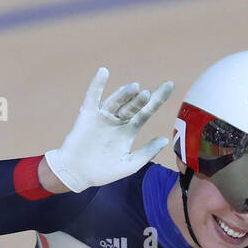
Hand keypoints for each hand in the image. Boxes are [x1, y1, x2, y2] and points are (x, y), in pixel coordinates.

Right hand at [44, 67, 173, 191]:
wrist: (77, 174)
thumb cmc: (103, 172)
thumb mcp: (129, 164)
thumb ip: (146, 152)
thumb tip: (165, 140)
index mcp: (129, 130)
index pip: (146, 112)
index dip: (158, 100)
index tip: (170, 85)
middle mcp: (118, 120)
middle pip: (133, 105)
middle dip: (141, 99)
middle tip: (148, 94)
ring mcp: (103, 116)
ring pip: (117, 101)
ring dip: (125, 94)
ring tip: (135, 88)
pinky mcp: (88, 115)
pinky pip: (93, 97)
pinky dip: (97, 85)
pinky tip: (104, 72)